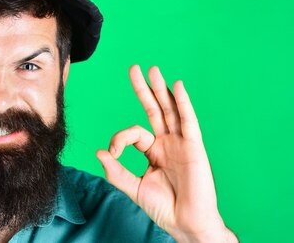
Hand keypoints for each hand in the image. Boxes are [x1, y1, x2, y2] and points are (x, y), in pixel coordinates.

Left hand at [96, 66, 236, 242]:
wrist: (187, 224)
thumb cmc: (164, 208)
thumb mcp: (134, 188)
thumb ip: (117, 171)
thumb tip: (99, 152)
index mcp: (153, 152)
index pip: (133, 133)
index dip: (119, 138)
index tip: (112, 153)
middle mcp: (167, 143)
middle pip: (154, 110)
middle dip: (144, 89)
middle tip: (134, 68)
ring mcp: (181, 144)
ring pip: (170, 110)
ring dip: (161, 89)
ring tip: (152, 69)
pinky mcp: (194, 148)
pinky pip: (188, 121)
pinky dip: (183, 103)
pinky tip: (176, 86)